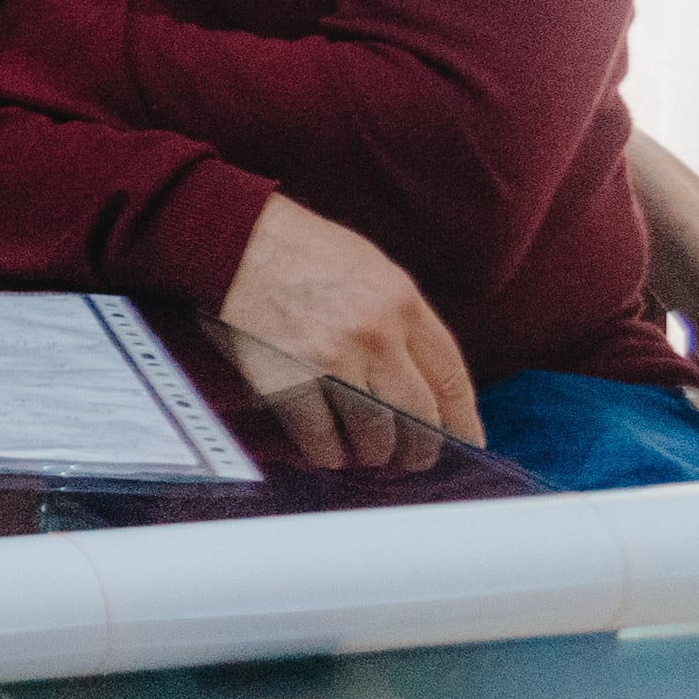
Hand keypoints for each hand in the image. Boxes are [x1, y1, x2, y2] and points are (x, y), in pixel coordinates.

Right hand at [217, 193, 479, 456]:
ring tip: (369, 456)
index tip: (466, 441)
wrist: (232, 238)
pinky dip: (327, 453)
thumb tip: (421, 371)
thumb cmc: (299, 248)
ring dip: (375, 453)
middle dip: (422, 448)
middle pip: (419, 415)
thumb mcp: (371, 267)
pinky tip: (328, 453)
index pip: (451, 377)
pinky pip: (320, 436)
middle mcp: (376, 335)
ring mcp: (332, 359)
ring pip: (374, 433)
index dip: (463, 419)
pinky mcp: (288, 379)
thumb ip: (401, 315)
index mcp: (402, 303)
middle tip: (417, 459)